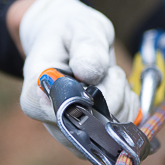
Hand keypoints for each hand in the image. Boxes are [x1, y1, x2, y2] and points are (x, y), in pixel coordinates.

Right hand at [17, 0, 139, 154]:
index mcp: (35, 91)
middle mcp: (50, 118)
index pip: (49, 112)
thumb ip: (86, 46)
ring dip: (122, 101)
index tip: (99, 75)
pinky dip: (129, 108)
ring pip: (106, 133)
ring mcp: (71, 130)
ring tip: (110, 76)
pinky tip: (119, 88)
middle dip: (111, 97)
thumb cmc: (70, 33)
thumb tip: (88, 72)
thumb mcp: (79, 28)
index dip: (83, 100)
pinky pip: (120, 132)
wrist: (72, 42)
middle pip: (85, 127)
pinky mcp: (92, 135)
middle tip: (110, 70)